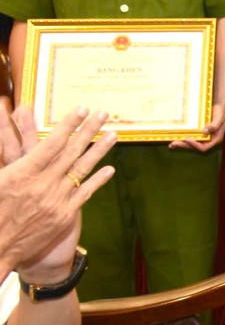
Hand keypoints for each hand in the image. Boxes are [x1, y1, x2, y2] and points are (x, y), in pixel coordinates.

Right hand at [0, 103, 115, 273]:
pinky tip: (110, 169)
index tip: (81, 109)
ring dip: (99, 150)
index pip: (50, 143)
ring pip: (82, 169)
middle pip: (71, 151)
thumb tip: (5, 140)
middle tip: (103, 113)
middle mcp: (43, 184)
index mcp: (22, 173)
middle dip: (88, 130)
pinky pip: (85, 193)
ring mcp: (56, 199)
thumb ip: (6, 159)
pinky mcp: (64, 215)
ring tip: (114, 134)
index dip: (68, 125)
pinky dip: (97, 180)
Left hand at [170, 104, 224, 150]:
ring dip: (181, 144)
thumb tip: (204, 132)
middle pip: (195, 147)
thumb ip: (214, 125)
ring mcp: (203, 137)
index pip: (204, 147)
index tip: (187, 139)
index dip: (195, 145)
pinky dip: (182, 139)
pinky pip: (190, 137)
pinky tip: (174, 138)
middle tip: (174, 143)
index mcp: (215, 139)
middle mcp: (208, 140)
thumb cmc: (221, 113)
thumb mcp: (220, 118)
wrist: (219, 107)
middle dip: (184, 146)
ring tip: (171, 145)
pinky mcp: (198, 133)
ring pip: (191, 144)